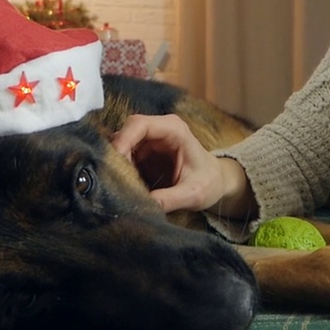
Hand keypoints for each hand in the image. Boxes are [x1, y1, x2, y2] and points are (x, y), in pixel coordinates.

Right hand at [111, 114, 252, 216]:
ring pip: (120, 146)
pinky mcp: (142, 153)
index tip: (115, 163)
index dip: (123, 140)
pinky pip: (122, 158)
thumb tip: (144, 205)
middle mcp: (159, 129)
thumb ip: (170, 199)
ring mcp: (148, 140)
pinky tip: (123, 186)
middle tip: (114, 180)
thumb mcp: (193, 194)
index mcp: (174, 129)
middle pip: (124, 133)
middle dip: (116, 155)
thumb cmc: (209, 183)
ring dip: (116, 165)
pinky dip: (119, 171)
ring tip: (119, 186)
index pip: (139, 124)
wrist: (215, 183)